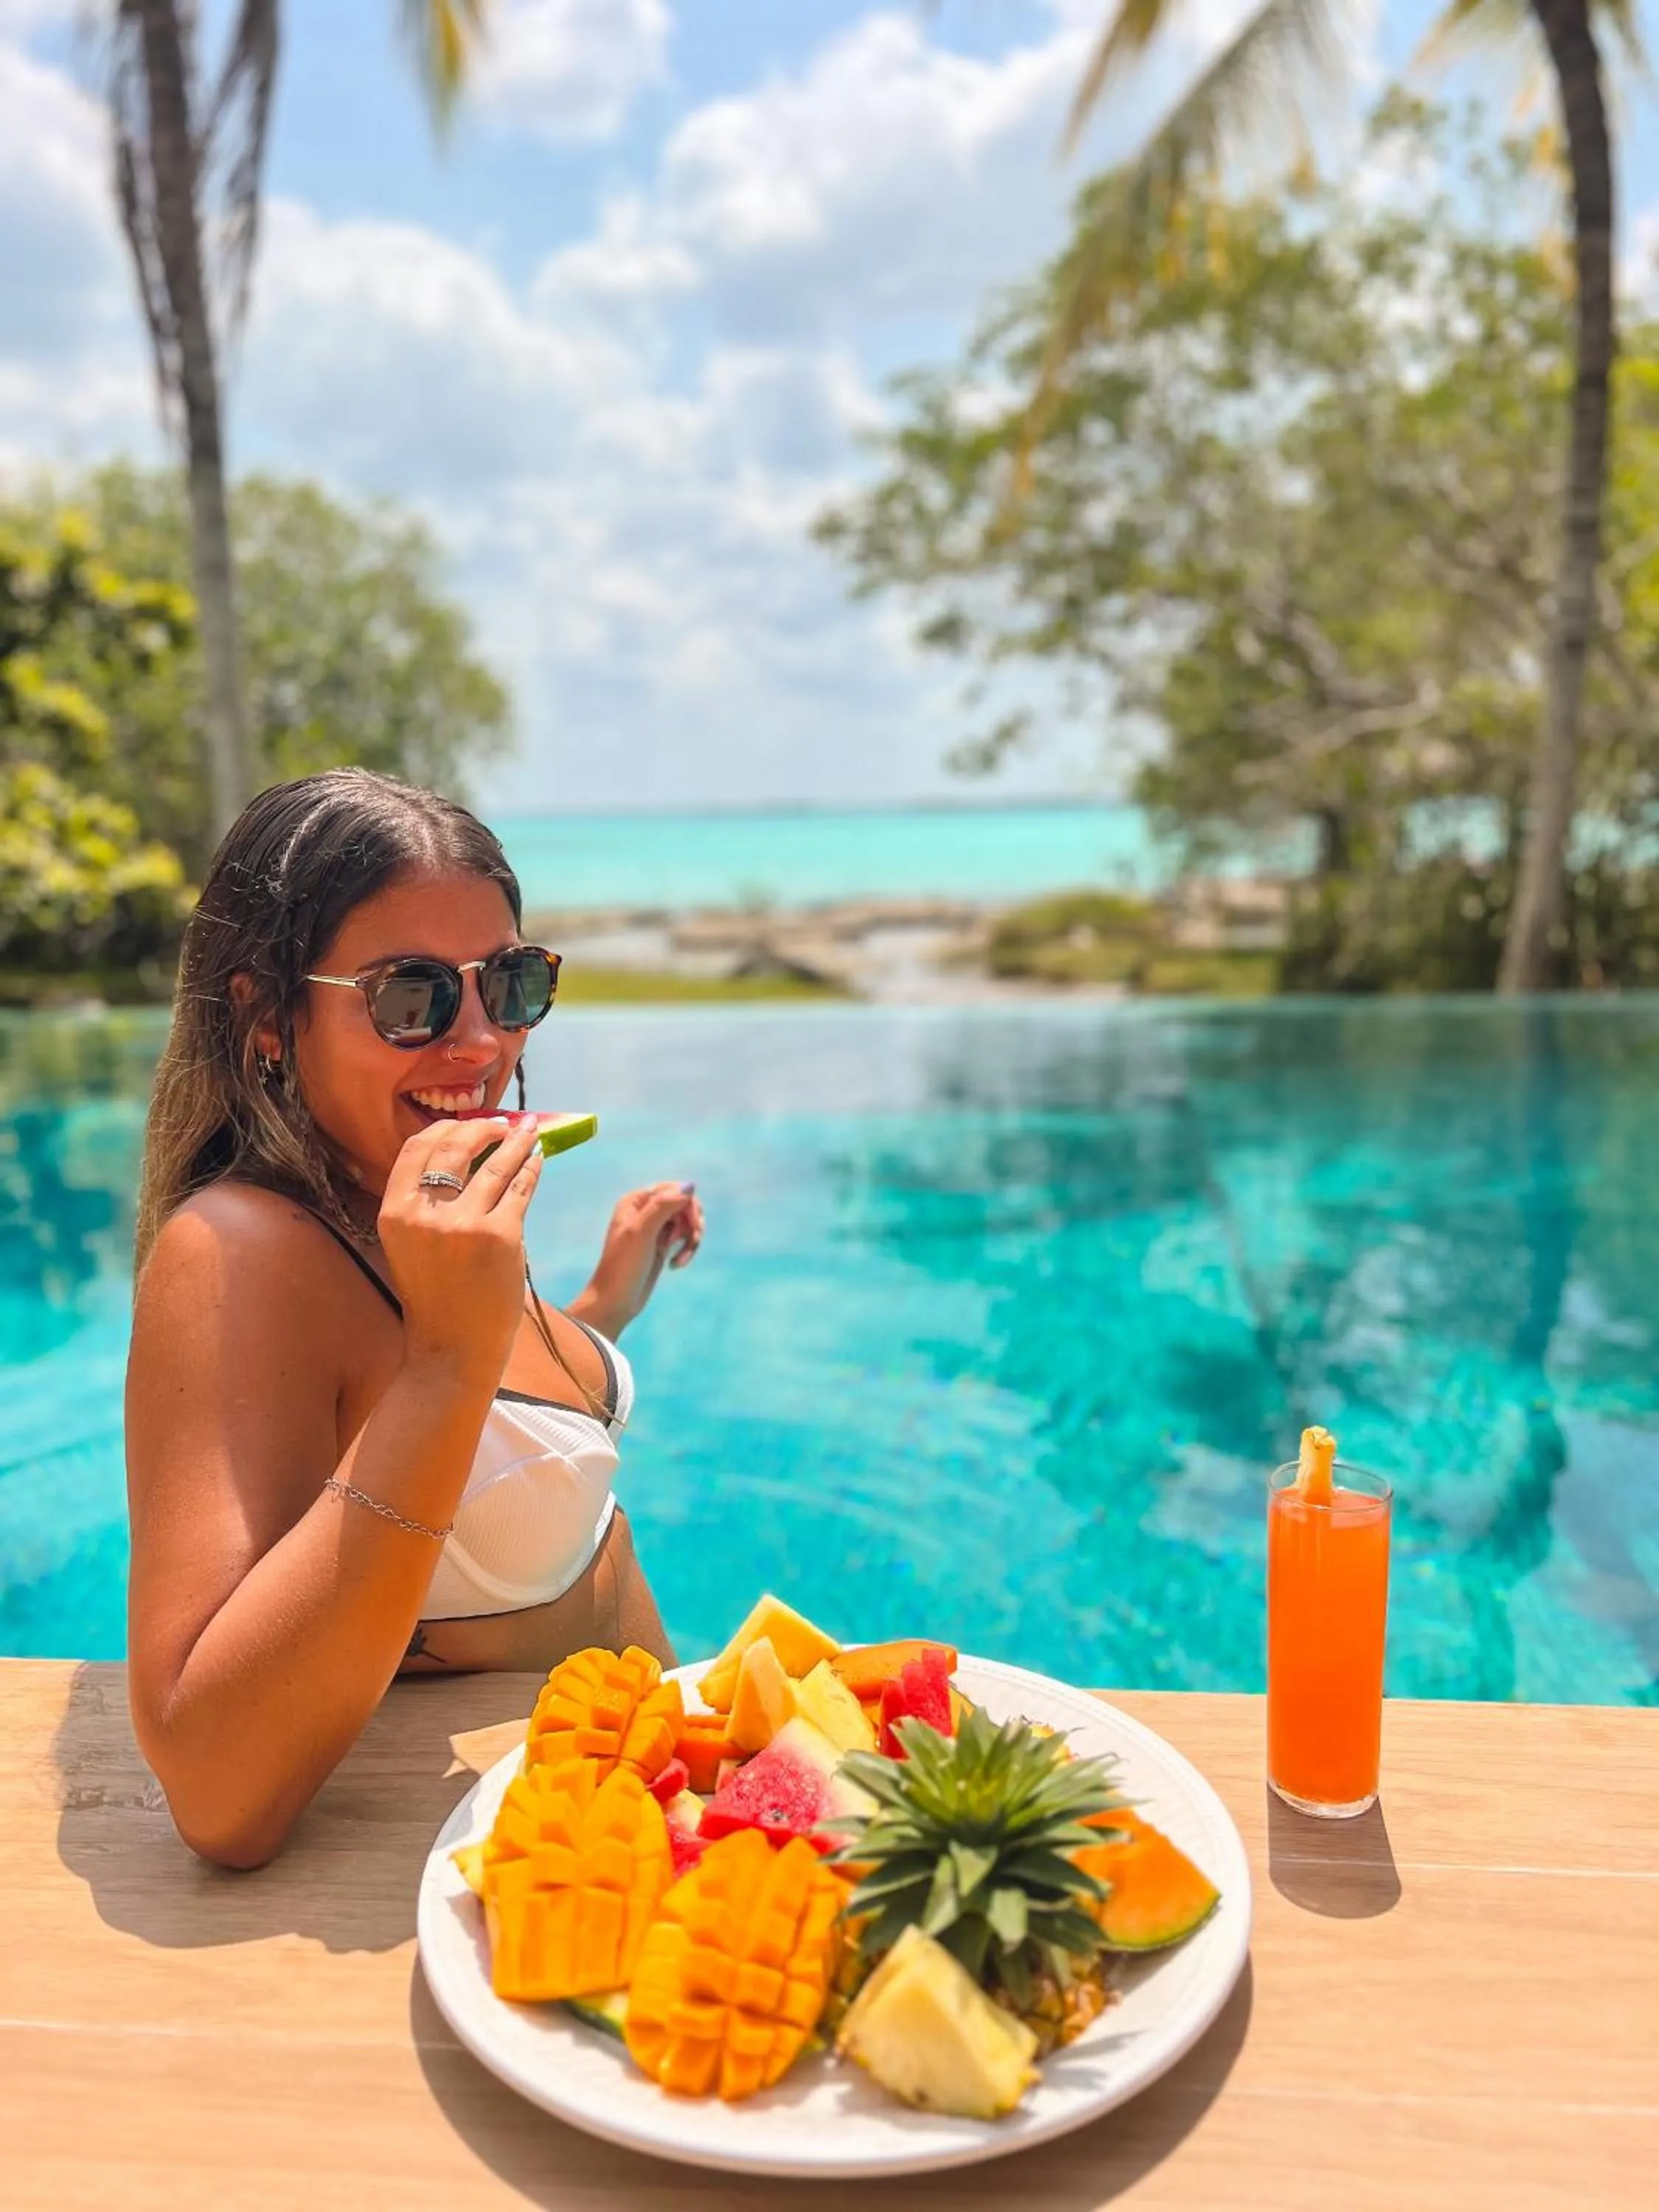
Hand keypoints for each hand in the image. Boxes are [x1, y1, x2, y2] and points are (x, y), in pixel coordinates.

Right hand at [376, 1114, 544, 1386]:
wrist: (452, 1350)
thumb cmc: (435, 1297)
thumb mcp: (412, 1245)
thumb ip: (426, 1203)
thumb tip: (463, 1153)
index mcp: (394, 1213)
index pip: (415, 1150)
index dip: (443, 1129)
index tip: (466, 1124)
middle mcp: (424, 1214)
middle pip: (455, 1149)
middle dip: (484, 1130)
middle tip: (504, 1124)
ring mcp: (463, 1224)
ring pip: (495, 1166)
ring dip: (517, 1144)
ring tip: (529, 1134)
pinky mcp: (500, 1236)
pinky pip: (520, 1190)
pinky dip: (532, 1170)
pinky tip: (538, 1161)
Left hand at [578, 1182, 703, 1336]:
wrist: (616, 1301)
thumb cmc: (623, 1265)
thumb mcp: (642, 1232)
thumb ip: (664, 1205)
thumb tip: (690, 1185)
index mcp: (636, 1201)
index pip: (673, 1189)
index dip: (688, 1205)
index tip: (694, 1227)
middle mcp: (645, 1211)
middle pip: (684, 1205)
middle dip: (692, 1224)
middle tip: (693, 1241)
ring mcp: (655, 1228)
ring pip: (687, 1222)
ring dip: (690, 1240)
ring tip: (681, 1259)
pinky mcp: (662, 1245)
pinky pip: (684, 1238)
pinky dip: (686, 1250)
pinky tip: (676, 1265)